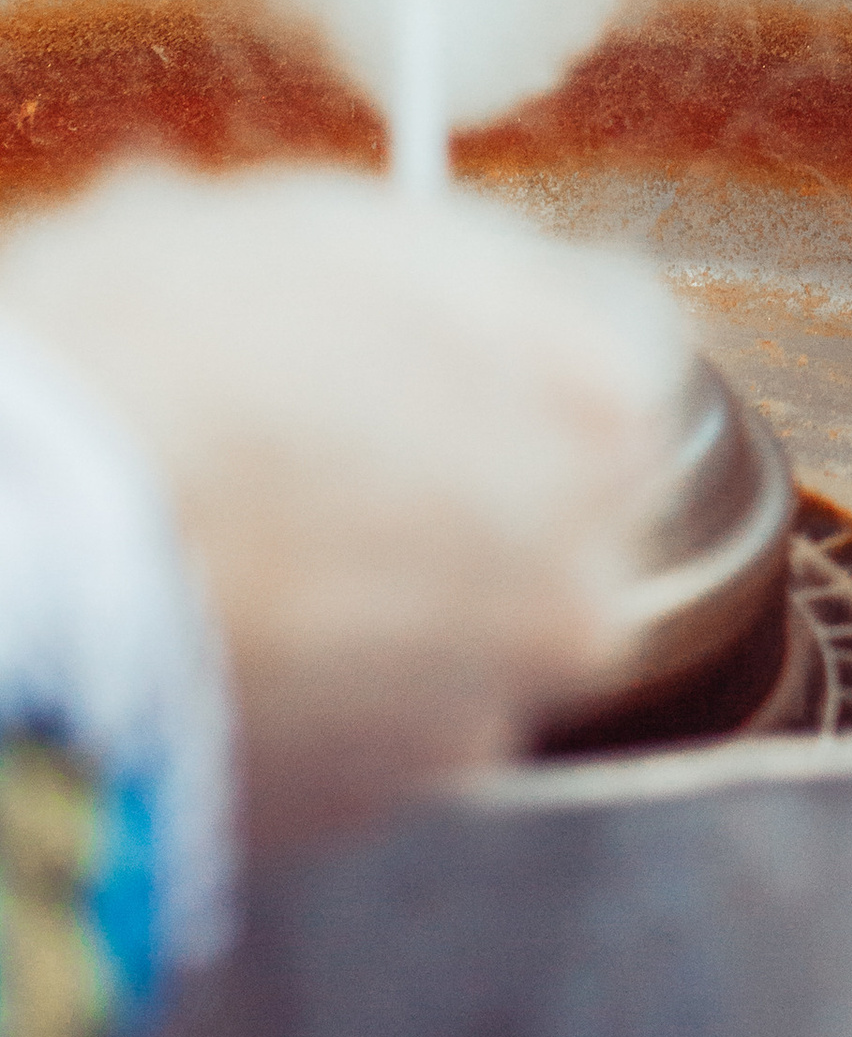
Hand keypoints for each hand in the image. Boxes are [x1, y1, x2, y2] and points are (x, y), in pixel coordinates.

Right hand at [0, 165, 686, 848]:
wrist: (25, 577)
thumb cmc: (149, 371)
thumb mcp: (292, 227)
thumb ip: (401, 264)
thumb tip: (377, 277)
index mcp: (600, 399)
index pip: (609, 334)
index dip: (501, 318)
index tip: (424, 326)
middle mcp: (586, 570)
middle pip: (560, 487)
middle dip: (468, 457)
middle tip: (329, 431)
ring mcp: (487, 706)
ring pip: (468, 613)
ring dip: (396, 579)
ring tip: (251, 533)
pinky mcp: (378, 809)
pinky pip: (379, 713)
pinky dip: (329, 676)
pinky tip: (229, 621)